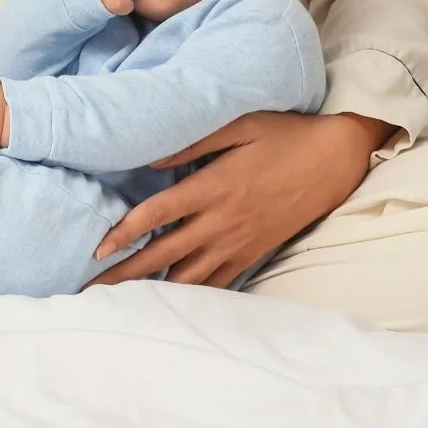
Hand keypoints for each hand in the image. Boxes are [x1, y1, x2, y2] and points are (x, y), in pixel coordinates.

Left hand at [87, 111, 390, 288]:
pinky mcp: (254, 252)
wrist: (334, 160)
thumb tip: (151, 158)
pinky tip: (170, 301)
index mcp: (213, 187)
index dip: (125, 231)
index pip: (157, 213)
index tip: (98, 248)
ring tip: (122, 302)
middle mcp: (222, 221)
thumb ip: (192, 141)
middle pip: (164, 253)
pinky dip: (192, 293)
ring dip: (153, 288)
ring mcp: (238, 242)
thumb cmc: (283, 134)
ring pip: (189, 275)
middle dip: (126, 272)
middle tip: (93, 289)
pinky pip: (218, 282)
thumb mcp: (239, 125)